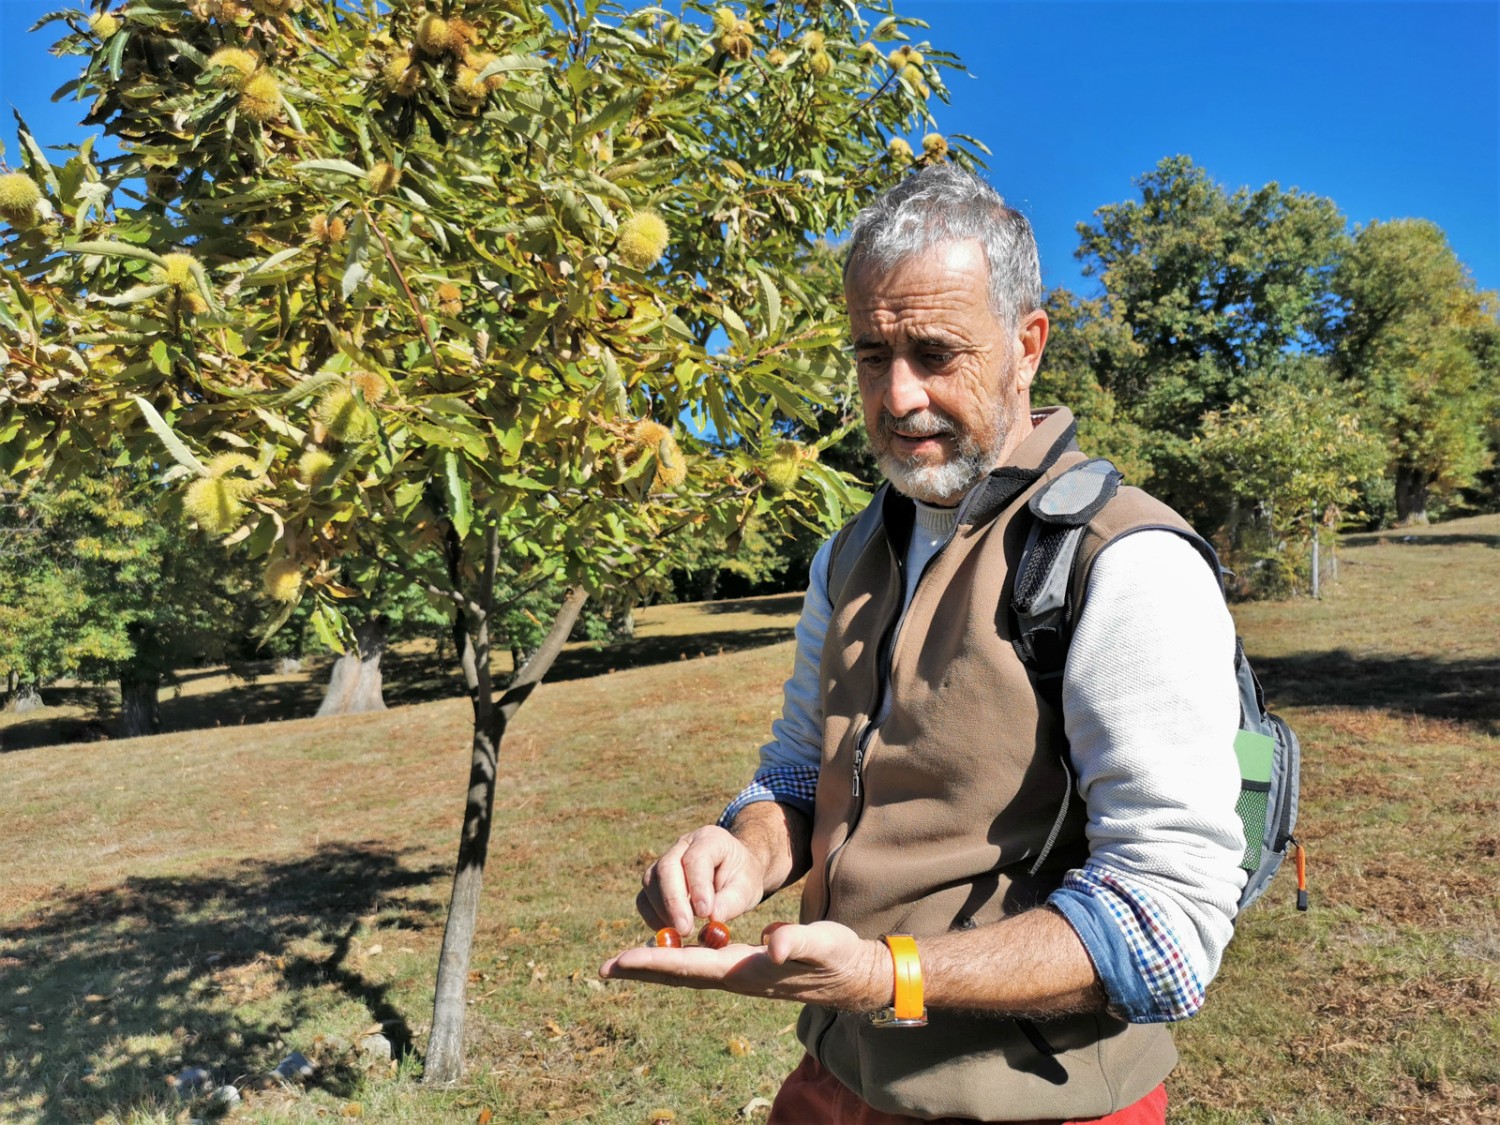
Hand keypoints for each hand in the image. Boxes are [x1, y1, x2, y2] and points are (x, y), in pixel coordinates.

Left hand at [600, 920, 890, 1011]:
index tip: (619, 961)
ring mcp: (740, 975)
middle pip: (680, 973)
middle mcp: (736, 977)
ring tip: (625, 962)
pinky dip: (678, 959)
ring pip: (688, 969)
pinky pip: (702, 964)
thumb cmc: (838, 958)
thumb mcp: (822, 944)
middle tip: (604, 969)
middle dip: (642, 968)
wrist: (853, 976)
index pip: (690, 966)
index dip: (653, 962)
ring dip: (656, 965)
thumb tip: (775, 944)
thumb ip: (799, 942)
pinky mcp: (747, 967)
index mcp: (746, 972)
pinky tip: (669, 950)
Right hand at [636, 825, 766, 934]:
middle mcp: (683, 844)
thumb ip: (731, 902)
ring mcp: (665, 859)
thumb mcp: (747, 889)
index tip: (704, 913)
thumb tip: (713, 918)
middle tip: (685, 929)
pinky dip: (652, 915)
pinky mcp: (655, 880)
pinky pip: (644, 897)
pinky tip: (669, 929)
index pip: (696, 858)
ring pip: (651, 880)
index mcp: (710, 839)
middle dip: (674, 901)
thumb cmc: (742, 878)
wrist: (734, 871)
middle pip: (667, 867)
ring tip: (682, 931)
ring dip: (663, 910)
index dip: (697, 886)